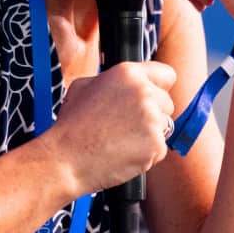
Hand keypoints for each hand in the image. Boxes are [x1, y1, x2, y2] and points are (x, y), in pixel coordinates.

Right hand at [43, 60, 176, 194]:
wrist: (65, 159)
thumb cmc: (71, 125)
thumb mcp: (83, 86)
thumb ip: (113, 80)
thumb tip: (127, 82)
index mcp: (127, 73)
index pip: (166, 74)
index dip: (159, 87)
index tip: (151, 98)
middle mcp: (144, 92)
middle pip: (167, 102)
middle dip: (153, 113)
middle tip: (127, 125)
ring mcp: (152, 119)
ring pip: (165, 126)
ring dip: (150, 134)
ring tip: (122, 140)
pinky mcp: (156, 145)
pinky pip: (160, 148)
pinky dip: (147, 154)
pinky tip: (124, 153)